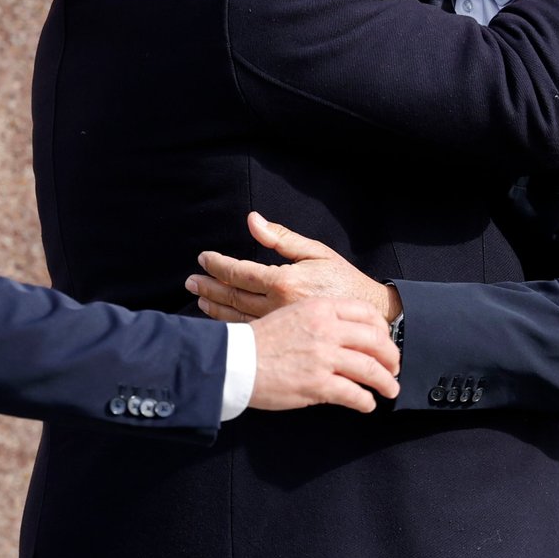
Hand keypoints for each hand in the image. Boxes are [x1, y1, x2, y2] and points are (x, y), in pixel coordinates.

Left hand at [186, 212, 400, 322]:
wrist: (368, 314)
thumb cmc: (343, 279)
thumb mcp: (315, 251)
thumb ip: (281, 238)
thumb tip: (253, 220)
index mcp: (284, 281)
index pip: (239, 272)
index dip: (218, 265)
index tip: (203, 258)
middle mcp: (278, 304)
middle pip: (233, 295)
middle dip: (209, 286)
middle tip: (190, 280)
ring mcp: (280, 324)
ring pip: (237, 316)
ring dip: (215, 306)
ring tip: (199, 298)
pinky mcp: (284, 337)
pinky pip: (250, 330)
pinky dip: (231, 324)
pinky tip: (220, 318)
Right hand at [247, 296, 399, 412]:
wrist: (234, 361)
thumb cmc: (259, 340)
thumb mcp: (291, 314)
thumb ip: (319, 319)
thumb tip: (343, 334)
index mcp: (320, 308)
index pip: (366, 314)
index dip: (383, 330)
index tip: (385, 341)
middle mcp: (326, 329)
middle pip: (376, 341)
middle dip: (391, 357)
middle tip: (394, 368)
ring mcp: (323, 357)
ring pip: (370, 368)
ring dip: (386, 382)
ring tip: (390, 390)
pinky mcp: (318, 384)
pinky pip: (354, 394)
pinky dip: (365, 401)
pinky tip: (367, 404)